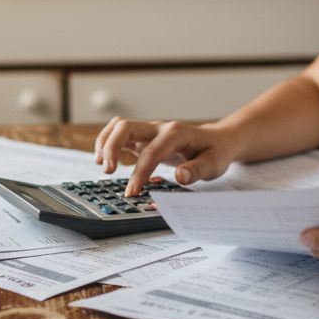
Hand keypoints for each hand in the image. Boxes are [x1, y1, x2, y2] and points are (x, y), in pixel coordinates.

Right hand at [94, 117, 238, 195]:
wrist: (217, 141)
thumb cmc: (214, 153)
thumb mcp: (213, 165)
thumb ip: (196, 170)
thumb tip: (180, 177)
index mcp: (176, 134)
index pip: (151, 152)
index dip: (139, 172)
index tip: (132, 192)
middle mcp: (159, 129)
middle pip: (126, 127)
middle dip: (111, 147)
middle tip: (107, 171)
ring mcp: (149, 132)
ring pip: (118, 126)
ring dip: (105, 142)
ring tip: (101, 165)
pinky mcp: (143, 138)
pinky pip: (119, 133)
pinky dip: (107, 143)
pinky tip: (104, 160)